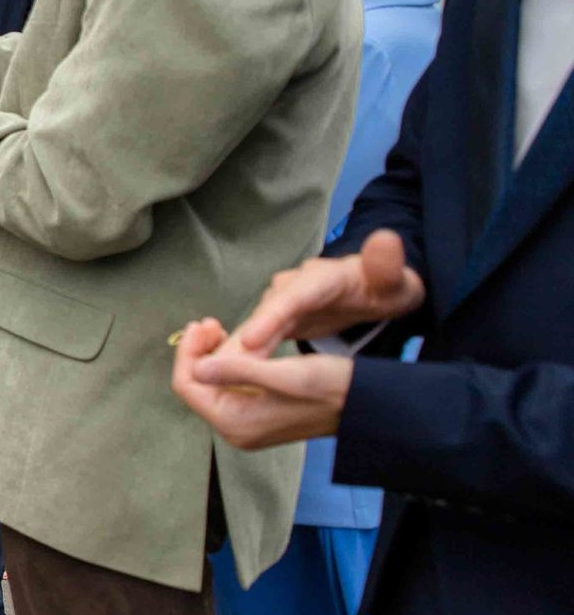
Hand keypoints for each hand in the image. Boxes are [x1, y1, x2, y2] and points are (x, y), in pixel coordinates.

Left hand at [171, 318, 352, 449]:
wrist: (363, 402)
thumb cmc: (329, 388)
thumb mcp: (282, 374)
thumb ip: (236, 371)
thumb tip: (196, 368)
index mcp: (235, 423)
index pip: (187, 386)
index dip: (187, 352)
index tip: (200, 325)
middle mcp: (236, 429)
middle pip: (196, 385)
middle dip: (197, 351)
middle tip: (209, 322)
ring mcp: (246, 423)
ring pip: (212, 383)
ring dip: (212, 354)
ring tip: (219, 327)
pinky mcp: (258, 413)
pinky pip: (230, 385)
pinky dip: (228, 363)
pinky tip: (235, 343)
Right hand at [230, 230, 426, 355]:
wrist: (376, 289)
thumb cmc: (386, 286)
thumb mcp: (395, 278)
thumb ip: (388, 263)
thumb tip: (385, 239)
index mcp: (322, 276)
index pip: (294, 296)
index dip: (271, 318)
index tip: (249, 340)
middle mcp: (294, 286)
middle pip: (266, 313)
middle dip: (244, 341)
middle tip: (222, 369)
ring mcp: (283, 301)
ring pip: (257, 326)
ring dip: (238, 350)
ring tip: (219, 375)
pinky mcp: (277, 317)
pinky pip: (258, 336)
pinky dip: (245, 354)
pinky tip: (229, 373)